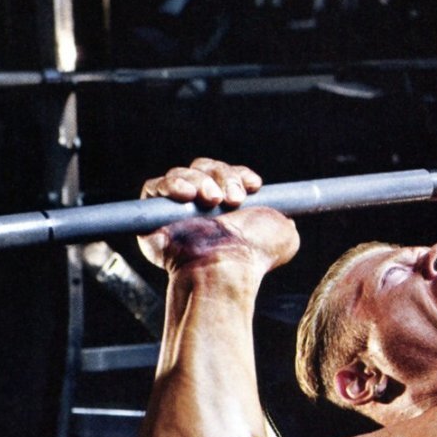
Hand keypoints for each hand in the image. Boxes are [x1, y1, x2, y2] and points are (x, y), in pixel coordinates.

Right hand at [138, 158, 297, 273]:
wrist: (226, 269)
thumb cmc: (253, 257)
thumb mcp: (283, 235)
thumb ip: (282, 220)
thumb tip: (285, 218)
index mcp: (230, 211)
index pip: (229, 176)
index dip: (239, 174)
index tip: (254, 185)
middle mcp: (202, 209)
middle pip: (205, 168)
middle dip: (222, 175)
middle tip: (233, 199)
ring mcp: (177, 212)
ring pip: (183, 174)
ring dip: (200, 180)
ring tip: (212, 200)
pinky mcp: (151, 217)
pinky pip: (155, 187)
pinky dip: (172, 184)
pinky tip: (188, 195)